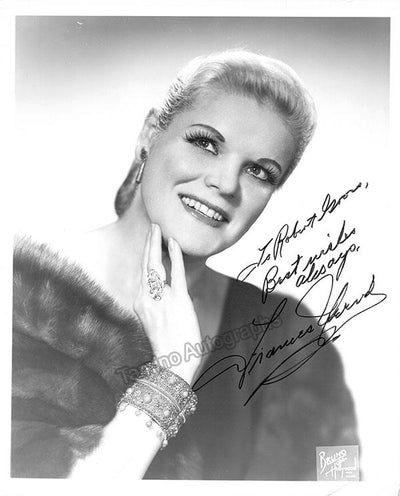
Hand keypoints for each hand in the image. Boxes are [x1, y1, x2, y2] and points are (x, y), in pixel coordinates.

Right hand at [133, 224, 201, 383]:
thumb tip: (181, 294)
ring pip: (155, 264)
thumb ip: (164, 305)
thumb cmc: (169, 346)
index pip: (143, 273)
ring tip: (158, 229)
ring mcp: (160, 299)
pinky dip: (175, 256)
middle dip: (148, 243)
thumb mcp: (160, 322)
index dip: (146, 255)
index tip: (149, 241)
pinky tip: (174, 243)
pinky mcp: (177, 300)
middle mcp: (146, 298)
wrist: (172, 364)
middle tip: (152, 226)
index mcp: (141, 303)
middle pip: (145, 264)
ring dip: (156, 244)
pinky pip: (175, 272)